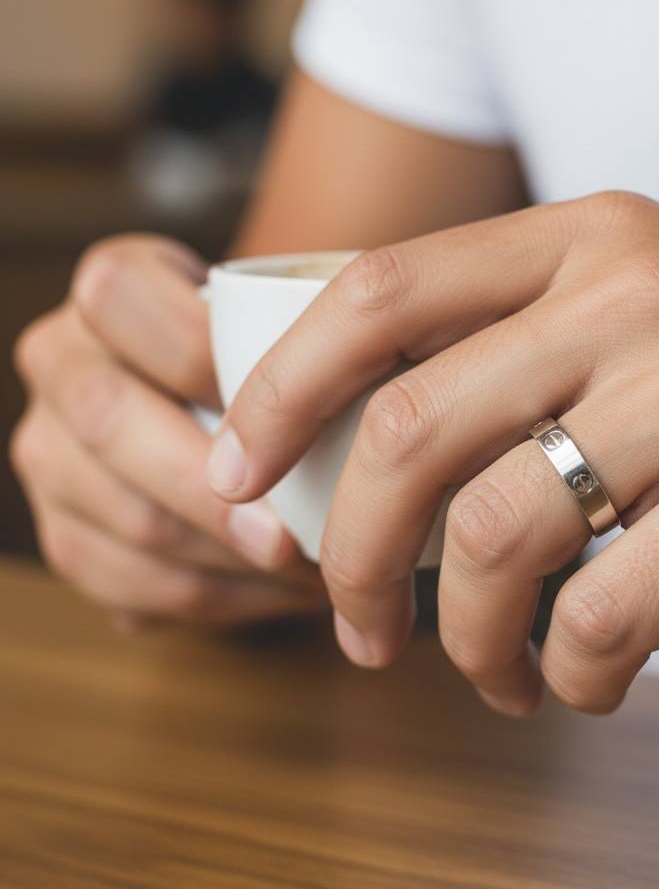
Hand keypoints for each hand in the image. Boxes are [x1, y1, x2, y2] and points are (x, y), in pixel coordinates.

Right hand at [10, 235, 323, 626]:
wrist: (219, 401)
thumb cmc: (278, 353)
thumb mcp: (290, 313)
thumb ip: (314, 326)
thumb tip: (380, 390)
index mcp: (109, 288)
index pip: (123, 300)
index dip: (198, 354)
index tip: (291, 407)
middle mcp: (61, 361)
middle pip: (109, 422)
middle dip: (208, 491)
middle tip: (291, 538)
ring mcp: (49, 451)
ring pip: (123, 519)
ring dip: (227, 561)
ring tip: (312, 572)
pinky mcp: (65, 531)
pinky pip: (130, 584)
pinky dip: (219, 599)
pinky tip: (281, 593)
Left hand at [208, 192, 658, 711]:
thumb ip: (531, 343)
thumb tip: (385, 447)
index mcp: (591, 239)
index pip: (378, 292)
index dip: (282, 390)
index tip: (236, 475)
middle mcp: (635, 296)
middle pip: (408, 433)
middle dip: (350, 555)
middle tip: (353, 627)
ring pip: (493, 540)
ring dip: (464, 638)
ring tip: (488, 674)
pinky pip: (599, 615)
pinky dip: (566, 672)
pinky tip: (584, 680)